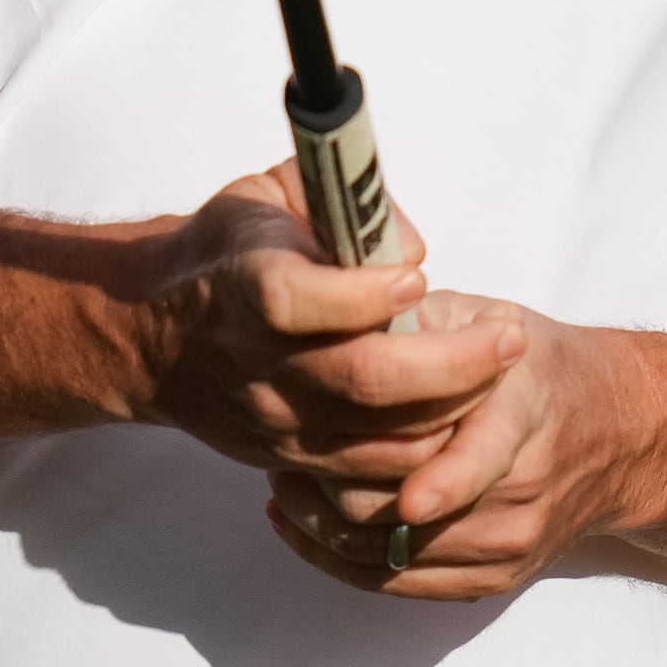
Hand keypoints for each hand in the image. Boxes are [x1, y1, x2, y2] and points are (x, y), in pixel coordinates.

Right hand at [135, 163, 523, 487]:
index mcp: (244, 285)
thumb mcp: (268, 193)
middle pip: (363, 380)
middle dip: (454, 363)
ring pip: (380, 438)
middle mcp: (258, 362)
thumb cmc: (228, 251)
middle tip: (510, 335)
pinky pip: (374, 472)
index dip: (363, 295)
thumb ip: (339, 199)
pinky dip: (428, 451)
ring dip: (455, 408)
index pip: (298, 301)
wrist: (156, 335)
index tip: (419, 279)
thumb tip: (409, 246)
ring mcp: (277, 419)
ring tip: (502, 369)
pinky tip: (464, 412)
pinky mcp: (294, 457)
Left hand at [263, 302, 650, 601]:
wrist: (619, 436)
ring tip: (282, 481)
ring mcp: (508, 542)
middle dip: (334, 484)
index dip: (433, 481)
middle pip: (409, 512)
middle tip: (281, 448)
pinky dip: (337, 560)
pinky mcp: (492, 578)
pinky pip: (397, 586)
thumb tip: (339, 306)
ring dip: (323, 523)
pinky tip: (297, 521)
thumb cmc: (535, 368)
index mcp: (523, 414)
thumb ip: (420, 320)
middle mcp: (521, 489)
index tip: (371, 481)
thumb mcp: (487, 320)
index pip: (478, 461)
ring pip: (391, 555)